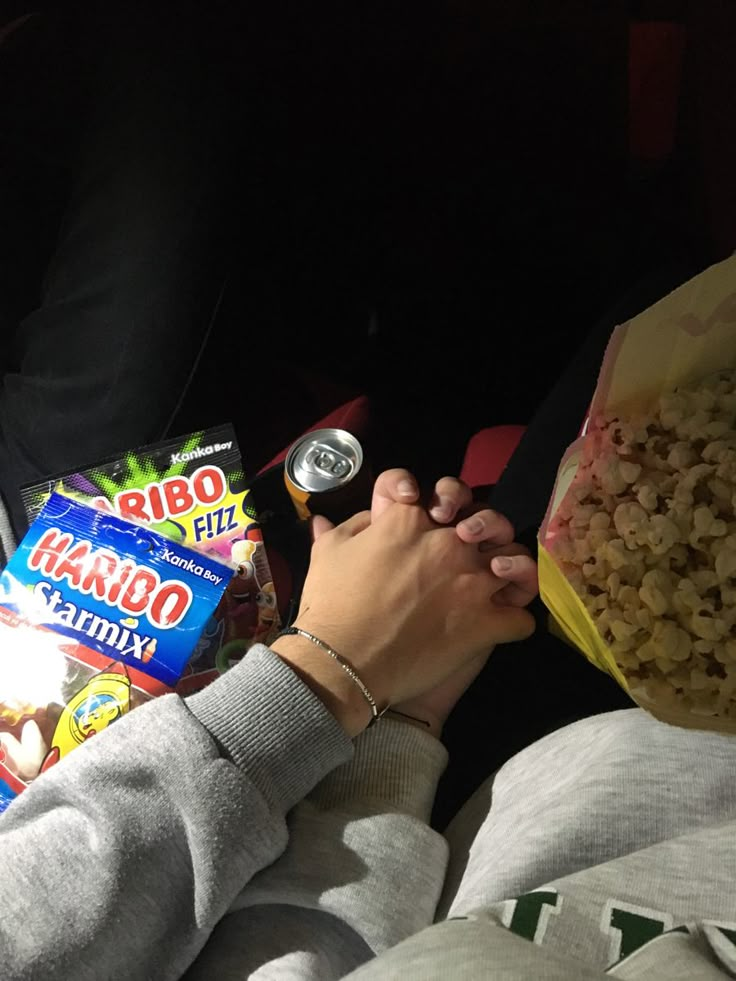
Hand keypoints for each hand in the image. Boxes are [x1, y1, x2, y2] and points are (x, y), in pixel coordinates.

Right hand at [272, 470, 536, 736]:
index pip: (430, 490)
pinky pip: (521, 618)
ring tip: (498, 577)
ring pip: (515, 561)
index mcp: (409, 520)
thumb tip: (326, 519)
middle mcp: (448, 543)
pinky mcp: (486, 623)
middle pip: (485, 520)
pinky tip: (500, 624)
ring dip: (511, 567)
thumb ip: (342, 530)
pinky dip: (514, 621)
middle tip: (468, 544)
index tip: (423, 511)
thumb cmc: (332, 606)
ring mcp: (473, 582)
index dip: (430, 497)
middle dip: (482, 528)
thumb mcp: (327, 554)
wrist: (344, 662)